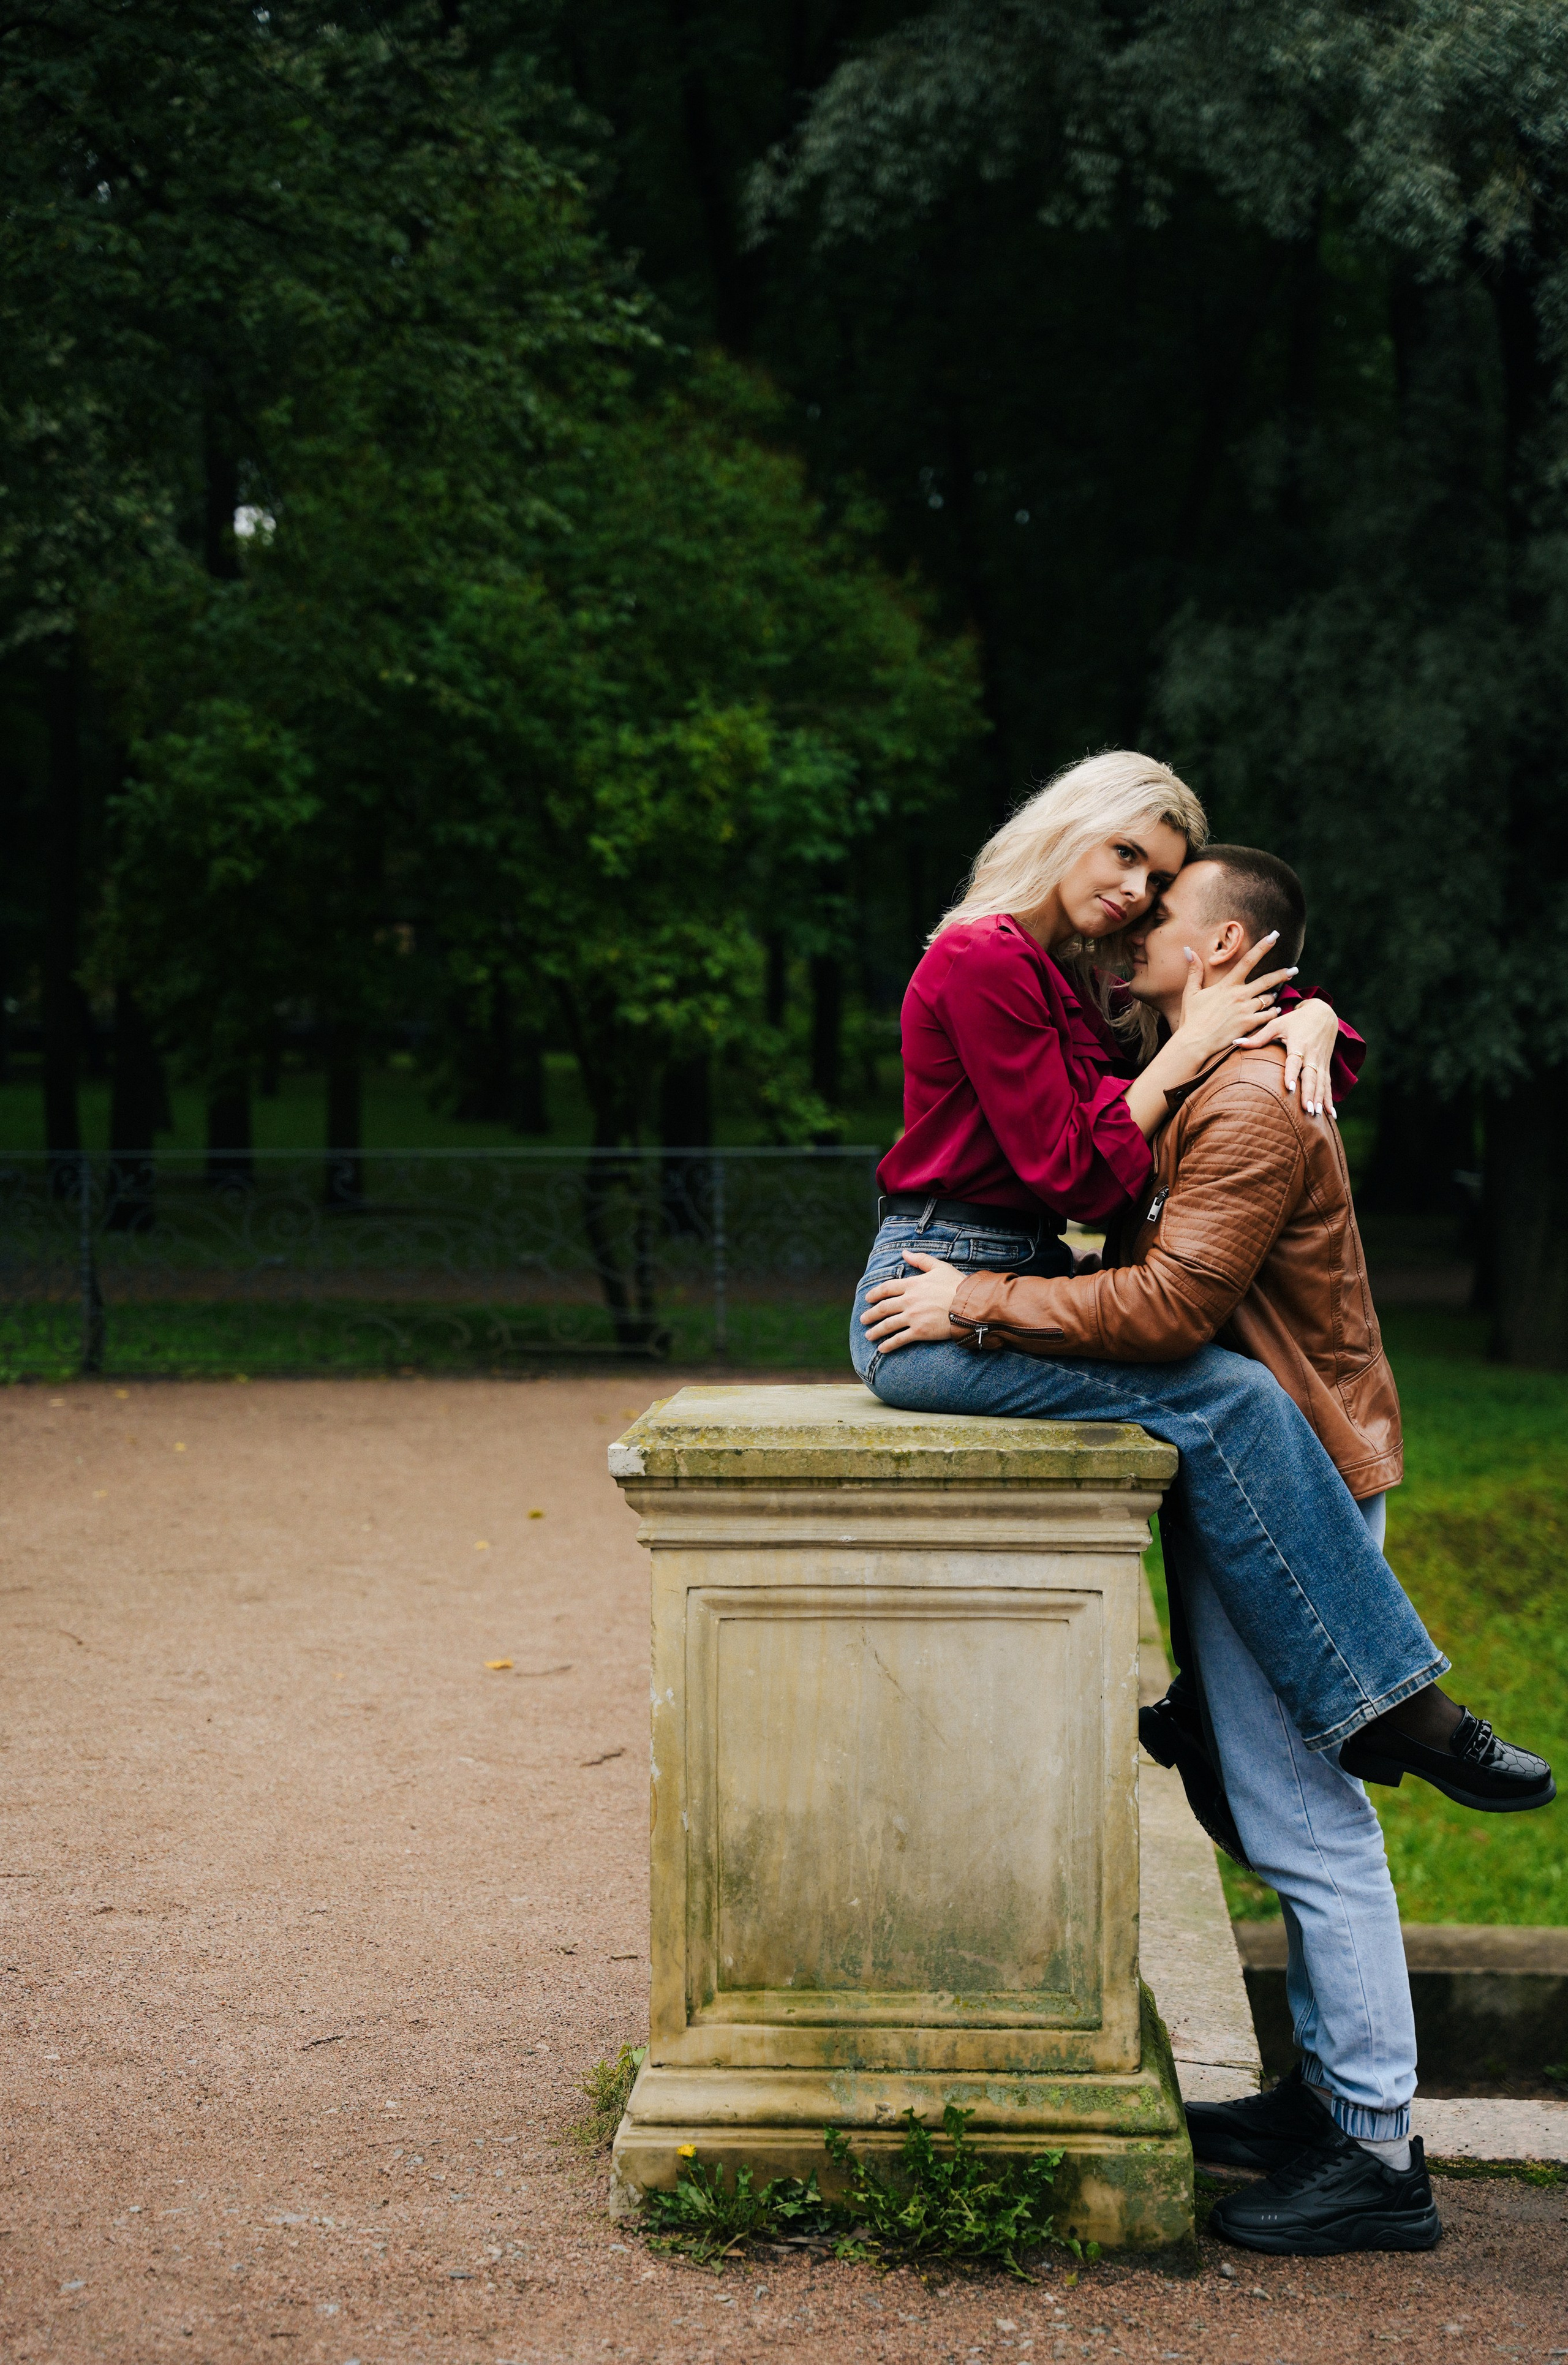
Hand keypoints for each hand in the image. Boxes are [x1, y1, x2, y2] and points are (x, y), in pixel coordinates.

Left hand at [859, 1251, 962, 1350]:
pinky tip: (882, 1349)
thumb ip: (920, 1259)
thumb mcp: (939, 1267)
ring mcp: (913, 1317)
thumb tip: (904, 1252)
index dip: (875, 1293)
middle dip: (871, 1314)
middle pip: (883, 1308)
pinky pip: (899, 1339)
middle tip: (863, 1319)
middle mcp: (909, 1301)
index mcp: (912, 1284)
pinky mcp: (920, 1331)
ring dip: (876, 1331)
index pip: (887, 1288)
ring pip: (888, 1325)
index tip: (867, 1299)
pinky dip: (889, 1344)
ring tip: (868, 1336)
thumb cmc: (956, 1284)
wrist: (969, 1304)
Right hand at [1169, 933, 1299, 1075]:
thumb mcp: (1191, 992)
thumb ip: (1194, 971)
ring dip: (1274, 995)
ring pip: (1269, 999)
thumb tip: (1188, 950)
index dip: (1262, 947)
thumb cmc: (1192, 1018)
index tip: (1274, 936)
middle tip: (1294, 970)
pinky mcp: (1249, 1024)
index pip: (1248, 961)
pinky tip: (1276, 1010)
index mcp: (1227, 985)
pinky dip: (1273, 1012)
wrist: (1195, 1042)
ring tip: (1277, 994)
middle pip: (1267, 980)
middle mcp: (1239, 995)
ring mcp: (1246, 1010)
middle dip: (1283, 973)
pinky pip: (1268, 1016)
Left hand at [1237, 994, 1338, 1119]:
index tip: (1290, 1088)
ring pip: (1321, 1083)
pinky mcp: (1326, 1066)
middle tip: (1306, 1109)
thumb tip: (1236, 1042)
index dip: (1292, 1074)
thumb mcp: (1277, 1024)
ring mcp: (1321, 1061)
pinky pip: (1328, 1084)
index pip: (1295, 1061)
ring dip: (1319, 1099)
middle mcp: (1312, 1055)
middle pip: (1311, 1076)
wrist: (1323, 1013)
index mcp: (1299, 1044)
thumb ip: (1258, 1037)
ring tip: (1316, 1115)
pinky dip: (1329, 1099)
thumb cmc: (1296, 1019)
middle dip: (1309, 1093)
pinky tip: (1330, 1115)